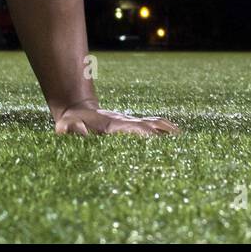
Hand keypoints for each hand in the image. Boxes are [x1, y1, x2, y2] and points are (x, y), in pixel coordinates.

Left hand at [53, 102, 179, 136]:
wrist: (76, 109)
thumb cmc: (71, 122)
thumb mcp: (66, 125)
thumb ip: (71, 128)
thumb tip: (78, 132)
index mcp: (113, 125)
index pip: (134, 129)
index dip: (146, 135)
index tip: (159, 141)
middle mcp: (125, 121)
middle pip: (148, 125)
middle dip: (163, 134)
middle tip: (180, 143)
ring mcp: (129, 121)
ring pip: (153, 123)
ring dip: (167, 129)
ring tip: (184, 138)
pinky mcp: (130, 124)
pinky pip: (151, 124)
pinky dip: (164, 128)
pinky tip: (175, 135)